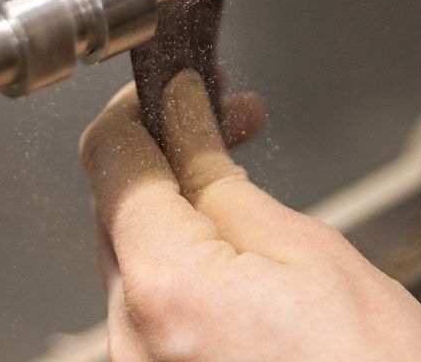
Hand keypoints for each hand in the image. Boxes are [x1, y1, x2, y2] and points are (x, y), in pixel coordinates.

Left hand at [80, 70, 420, 361]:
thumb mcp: (308, 252)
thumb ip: (221, 177)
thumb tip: (183, 111)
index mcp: (163, 288)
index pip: (112, 157)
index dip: (147, 104)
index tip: (190, 83)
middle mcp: (129, 340)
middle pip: (117, 203)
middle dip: (168, 146)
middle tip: (233, 117)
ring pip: (133, 251)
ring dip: (178, 200)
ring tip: (242, 179)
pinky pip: (151, 302)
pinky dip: (183, 257)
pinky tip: (233, 248)